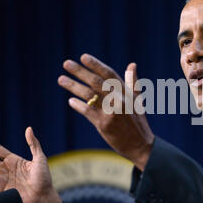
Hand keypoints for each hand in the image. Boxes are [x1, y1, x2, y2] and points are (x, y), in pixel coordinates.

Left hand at [58, 54, 154, 170]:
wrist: (140, 145)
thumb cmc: (138, 122)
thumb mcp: (137, 100)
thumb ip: (133, 82)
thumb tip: (132, 65)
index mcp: (126, 92)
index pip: (109, 74)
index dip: (96, 65)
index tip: (83, 57)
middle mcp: (120, 99)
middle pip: (97, 82)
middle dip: (80, 72)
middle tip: (66, 64)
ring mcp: (112, 111)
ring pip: (89, 95)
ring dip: (74, 86)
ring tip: (61, 79)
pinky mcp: (105, 124)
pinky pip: (88, 112)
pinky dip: (79, 105)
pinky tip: (71, 101)